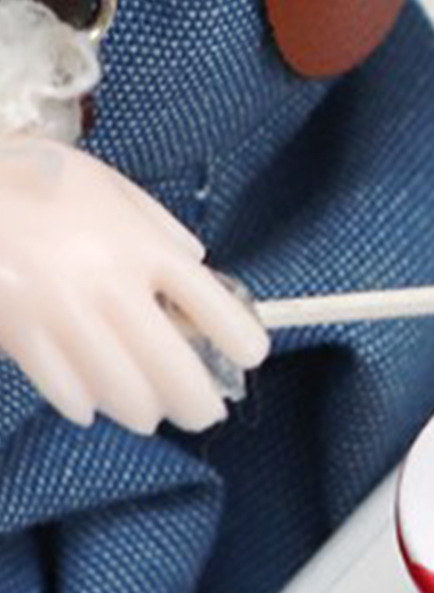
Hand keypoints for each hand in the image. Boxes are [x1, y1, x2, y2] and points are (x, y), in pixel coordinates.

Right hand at [0, 137, 269, 433]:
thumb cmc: (36, 178)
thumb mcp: (108, 185)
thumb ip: (158, 228)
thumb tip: (198, 263)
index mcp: (140, 245)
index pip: (211, 304)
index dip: (241, 338)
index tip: (252, 357)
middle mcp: (108, 283)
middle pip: (174, 366)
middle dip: (198, 402)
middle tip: (207, 413)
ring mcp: (61, 312)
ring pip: (124, 391)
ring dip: (145, 411)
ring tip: (150, 414)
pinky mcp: (19, 334)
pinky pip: (68, 391)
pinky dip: (86, 404)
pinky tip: (93, 405)